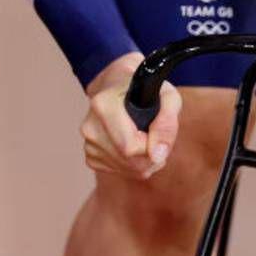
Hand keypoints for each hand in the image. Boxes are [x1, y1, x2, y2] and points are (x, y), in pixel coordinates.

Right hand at [80, 51, 181, 178]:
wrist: (121, 86)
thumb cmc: (147, 89)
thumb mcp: (167, 97)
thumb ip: (167, 123)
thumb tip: (158, 155)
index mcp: (104, 104)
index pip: (130, 146)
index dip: (152, 147)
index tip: (158, 133)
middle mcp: (90, 125)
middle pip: (128, 160)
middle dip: (151, 156)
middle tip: (158, 137)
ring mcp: (87, 142)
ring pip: (125, 168)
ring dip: (144, 160)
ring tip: (147, 138)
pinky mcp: (90, 155)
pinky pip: (117, 170)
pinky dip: (132, 163)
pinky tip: (135, 145)